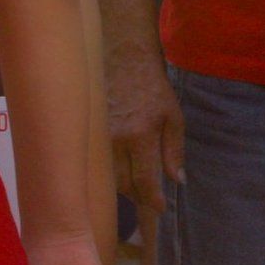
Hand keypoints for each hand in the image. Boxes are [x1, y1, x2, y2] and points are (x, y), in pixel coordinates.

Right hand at [106, 49, 181, 214]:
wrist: (123, 56)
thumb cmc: (153, 86)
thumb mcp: (173, 115)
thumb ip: (174, 150)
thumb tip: (177, 181)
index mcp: (140, 136)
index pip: (144, 181)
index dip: (152, 200)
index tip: (160, 208)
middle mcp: (116, 139)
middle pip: (124, 184)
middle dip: (138, 196)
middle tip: (148, 198)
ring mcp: (98, 135)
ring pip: (107, 176)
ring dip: (122, 186)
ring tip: (135, 187)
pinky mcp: (87, 131)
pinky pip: (97, 162)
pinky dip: (108, 172)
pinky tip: (116, 172)